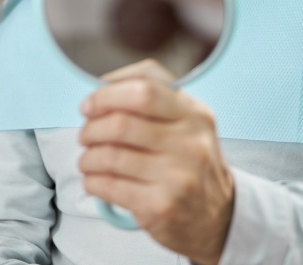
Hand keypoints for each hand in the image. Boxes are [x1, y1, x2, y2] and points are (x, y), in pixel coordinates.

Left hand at [78, 59, 233, 264]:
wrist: (217, 217)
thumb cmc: (190, 161)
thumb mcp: (186, 120)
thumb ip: (153, 95)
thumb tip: (104, 85)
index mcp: (194, 114)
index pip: (144, 89)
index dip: (107, 95)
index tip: (90, 104)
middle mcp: (190, 143)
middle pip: (121, 124)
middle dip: (92, 128)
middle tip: (86, 134)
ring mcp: (178, 176)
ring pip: (110, 156)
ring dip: (88, 157)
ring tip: (87, 159)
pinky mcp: (161, 206)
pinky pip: (110, 186)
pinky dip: (92, 181)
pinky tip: (94, 179)